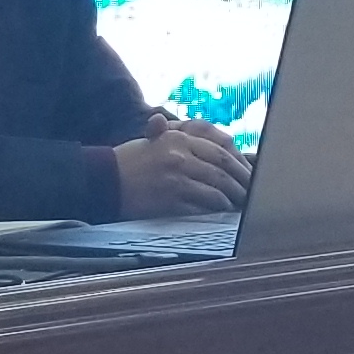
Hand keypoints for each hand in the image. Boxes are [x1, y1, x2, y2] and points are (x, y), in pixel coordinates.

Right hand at [112, 116, 249, 216]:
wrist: (104, 181)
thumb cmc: (131, 161)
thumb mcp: (157, 140)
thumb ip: (185, 140)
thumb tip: (220, 145)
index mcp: (178, 139)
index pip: (220, 150)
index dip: (238, 163)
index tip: (247, 172)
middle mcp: (179, 156)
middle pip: (222, 169)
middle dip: (240, 182)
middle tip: (250, 191)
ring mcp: (175, 179)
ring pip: (215, 189)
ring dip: (230, 199)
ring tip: (238, 204)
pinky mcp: (169, 201)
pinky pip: (200, 207)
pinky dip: (214, 211)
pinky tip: (220, 213)